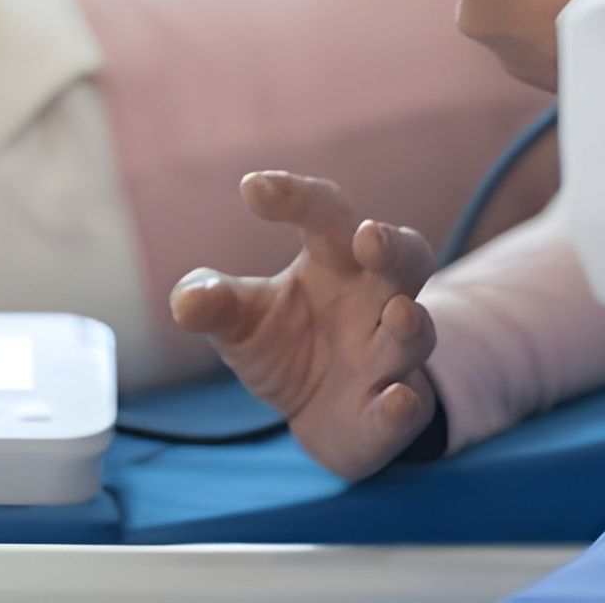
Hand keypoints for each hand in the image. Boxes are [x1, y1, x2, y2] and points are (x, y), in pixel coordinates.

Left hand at [171, 171, 439, 480]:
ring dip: (409, 322)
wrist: (316, 416)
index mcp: (334, 260)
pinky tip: (396, 400)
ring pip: (415, 330)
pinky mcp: (393, 410)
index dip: (297, 196)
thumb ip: (213, 302)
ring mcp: (389, 355)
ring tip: (397, 313)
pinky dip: (403, 405)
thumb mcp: (238, 320)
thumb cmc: (282, 344)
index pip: (326, 214)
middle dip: (393, 246)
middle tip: (370, 236)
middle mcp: (374, 299)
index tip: (252, 188)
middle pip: (405, 258)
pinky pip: (408, 406)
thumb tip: (188, 299)